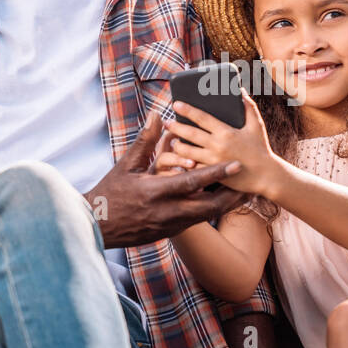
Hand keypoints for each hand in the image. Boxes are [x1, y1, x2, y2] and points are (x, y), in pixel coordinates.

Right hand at [85, 109, 250, 247]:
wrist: (97, 227)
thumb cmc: (110, 192)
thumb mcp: (126, 165)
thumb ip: (146, 140)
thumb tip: (157, 114)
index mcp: (156, 192)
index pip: (193, 181)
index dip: (217, 173)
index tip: (236, 164)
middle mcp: (167, 212)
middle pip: (209, 207)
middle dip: (232, 197)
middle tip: (249, 186)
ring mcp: (169, 225)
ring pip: (205, 216)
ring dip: (224, 205)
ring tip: (241, 193)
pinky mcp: (169, 232)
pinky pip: (195, 221)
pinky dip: (209, 210)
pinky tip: (220, 202)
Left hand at [167, 91, 279, 196]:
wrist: (265, 175)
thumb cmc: (261, 148)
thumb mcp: (256, 125)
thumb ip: (248, 106)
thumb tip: (239, 90)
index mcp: (226, 132)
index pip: (202, 118)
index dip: (187, 110)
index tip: (176, 103)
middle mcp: (217, 146)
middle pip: (189, 134)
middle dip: (175, 127)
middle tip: (167, 122)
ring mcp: (213, 161)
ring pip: (187, 152)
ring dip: (177, 145)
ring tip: (173, 141)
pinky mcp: (212, 173)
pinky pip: (193, 167)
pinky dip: (185, 162)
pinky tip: (180, 158)